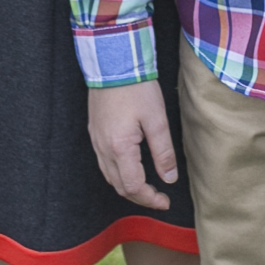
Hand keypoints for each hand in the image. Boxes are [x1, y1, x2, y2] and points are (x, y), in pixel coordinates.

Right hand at [89, 81, 177, 209]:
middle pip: (119, 186)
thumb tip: (169, 178)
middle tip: (159, 197)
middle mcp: (103, 149)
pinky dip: (118, 173)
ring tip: (147, 187)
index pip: (134, 186)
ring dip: (128, 186)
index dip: (150, 199)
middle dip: (140, 197)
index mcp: (119, 148)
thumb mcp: (156, 119)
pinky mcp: (95, 132)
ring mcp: (96, 141)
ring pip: (110, 176)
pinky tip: (130, 168)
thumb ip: (162, 152)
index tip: (165, 201)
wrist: (113, 62)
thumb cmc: (136, 87)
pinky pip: (104, 163)